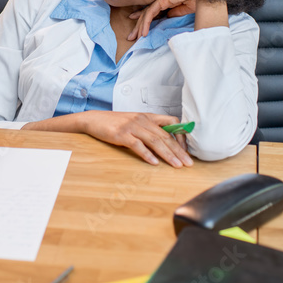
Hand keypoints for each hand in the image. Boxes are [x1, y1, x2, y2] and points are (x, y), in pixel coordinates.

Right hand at [78, 110, 192, 166]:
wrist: (94, 119)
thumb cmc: (115, 123)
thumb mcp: (135, 122)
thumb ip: (150, 129)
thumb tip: (166, 142)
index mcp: (148, 116)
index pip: (172, 122)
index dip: (182, 136)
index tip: (187, 150)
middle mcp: (142, 120)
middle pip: (165, 136)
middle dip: (178, 151)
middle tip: (188, 163)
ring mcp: (132, 127)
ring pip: (154, 141)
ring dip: (167, 154)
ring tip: (176, 165)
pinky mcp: (121, 135)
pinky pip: (137, 145)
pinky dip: (147, 154)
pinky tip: (154, 162)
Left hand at [127, 0, 195, 40]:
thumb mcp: (186, 9)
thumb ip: (176, 12)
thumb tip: (168, 16)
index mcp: (166, 3)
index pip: (151, 13)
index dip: (143, 21)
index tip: (138, 30)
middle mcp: (161, 1)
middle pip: (145, 15)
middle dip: (137, 27)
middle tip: (131, 37)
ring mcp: (160, 0)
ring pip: (145, 15)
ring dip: (139, 27)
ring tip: (134, 38)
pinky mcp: (162, 1)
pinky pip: (150, 13)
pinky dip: (146, 23)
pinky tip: (144, 33)